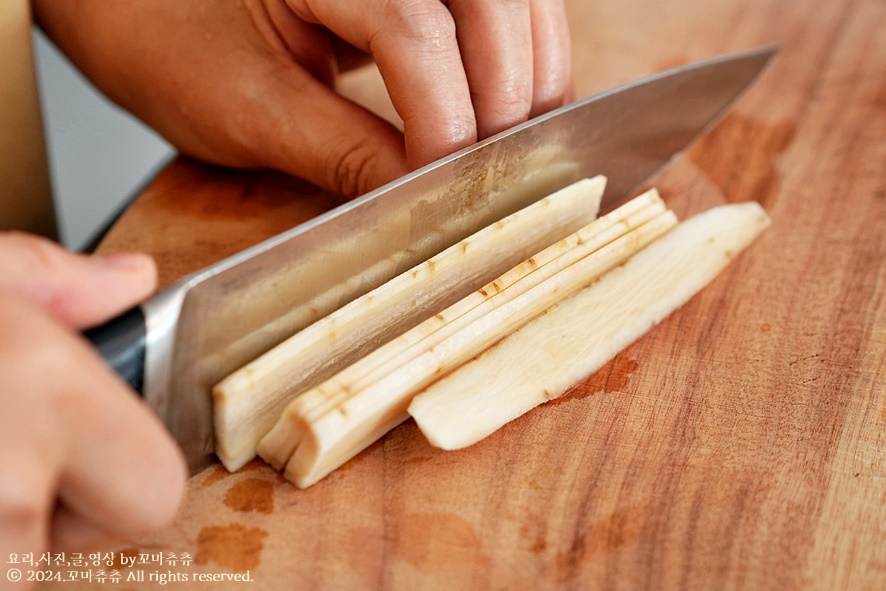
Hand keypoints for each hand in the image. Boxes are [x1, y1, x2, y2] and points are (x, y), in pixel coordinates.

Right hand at [0, 233, 185, 563]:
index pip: (157, 491)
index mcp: (44, 388)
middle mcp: (9, 478)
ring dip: (2, 530)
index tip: (92, 451)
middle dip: (53, 513)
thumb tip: (129, 279)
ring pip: (20, 565)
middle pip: (82, 541)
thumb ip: (56, 279)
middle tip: (6, 455)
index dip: (129, 479)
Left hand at [33, 0, 571, 196]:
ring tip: (524, 146)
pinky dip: (520, 55)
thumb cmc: (166, 39)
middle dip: (508, 92)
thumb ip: (343, 152)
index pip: (412, 28)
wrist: (137, 3)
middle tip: (504, 175)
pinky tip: (515, 105)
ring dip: (531, 70)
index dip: (444, 116)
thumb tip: (423, 196)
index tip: (451, 188)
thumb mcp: (247, 110)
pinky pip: (499, 4)